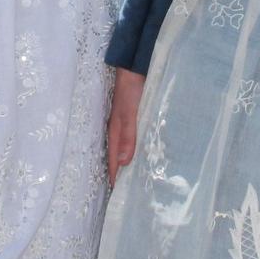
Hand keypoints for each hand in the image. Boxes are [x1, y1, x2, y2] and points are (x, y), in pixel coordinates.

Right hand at [108, 67, 144, 181]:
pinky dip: (138, 146)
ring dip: (129, 160)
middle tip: (126, 191)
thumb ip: (128, 135)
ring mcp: (128, 121)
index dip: (114, 174)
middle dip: (120, 170)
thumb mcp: (129, 112)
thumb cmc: (131, 88)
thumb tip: (124, 163)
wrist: (136, 65)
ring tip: (136, 176)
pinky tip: (146, 150)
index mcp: (115, 129)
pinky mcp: (137, 114)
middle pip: (118, 154)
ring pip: (127, 146)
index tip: (116, 193)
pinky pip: (136, 136)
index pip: (113, 158)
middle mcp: (120, 127)